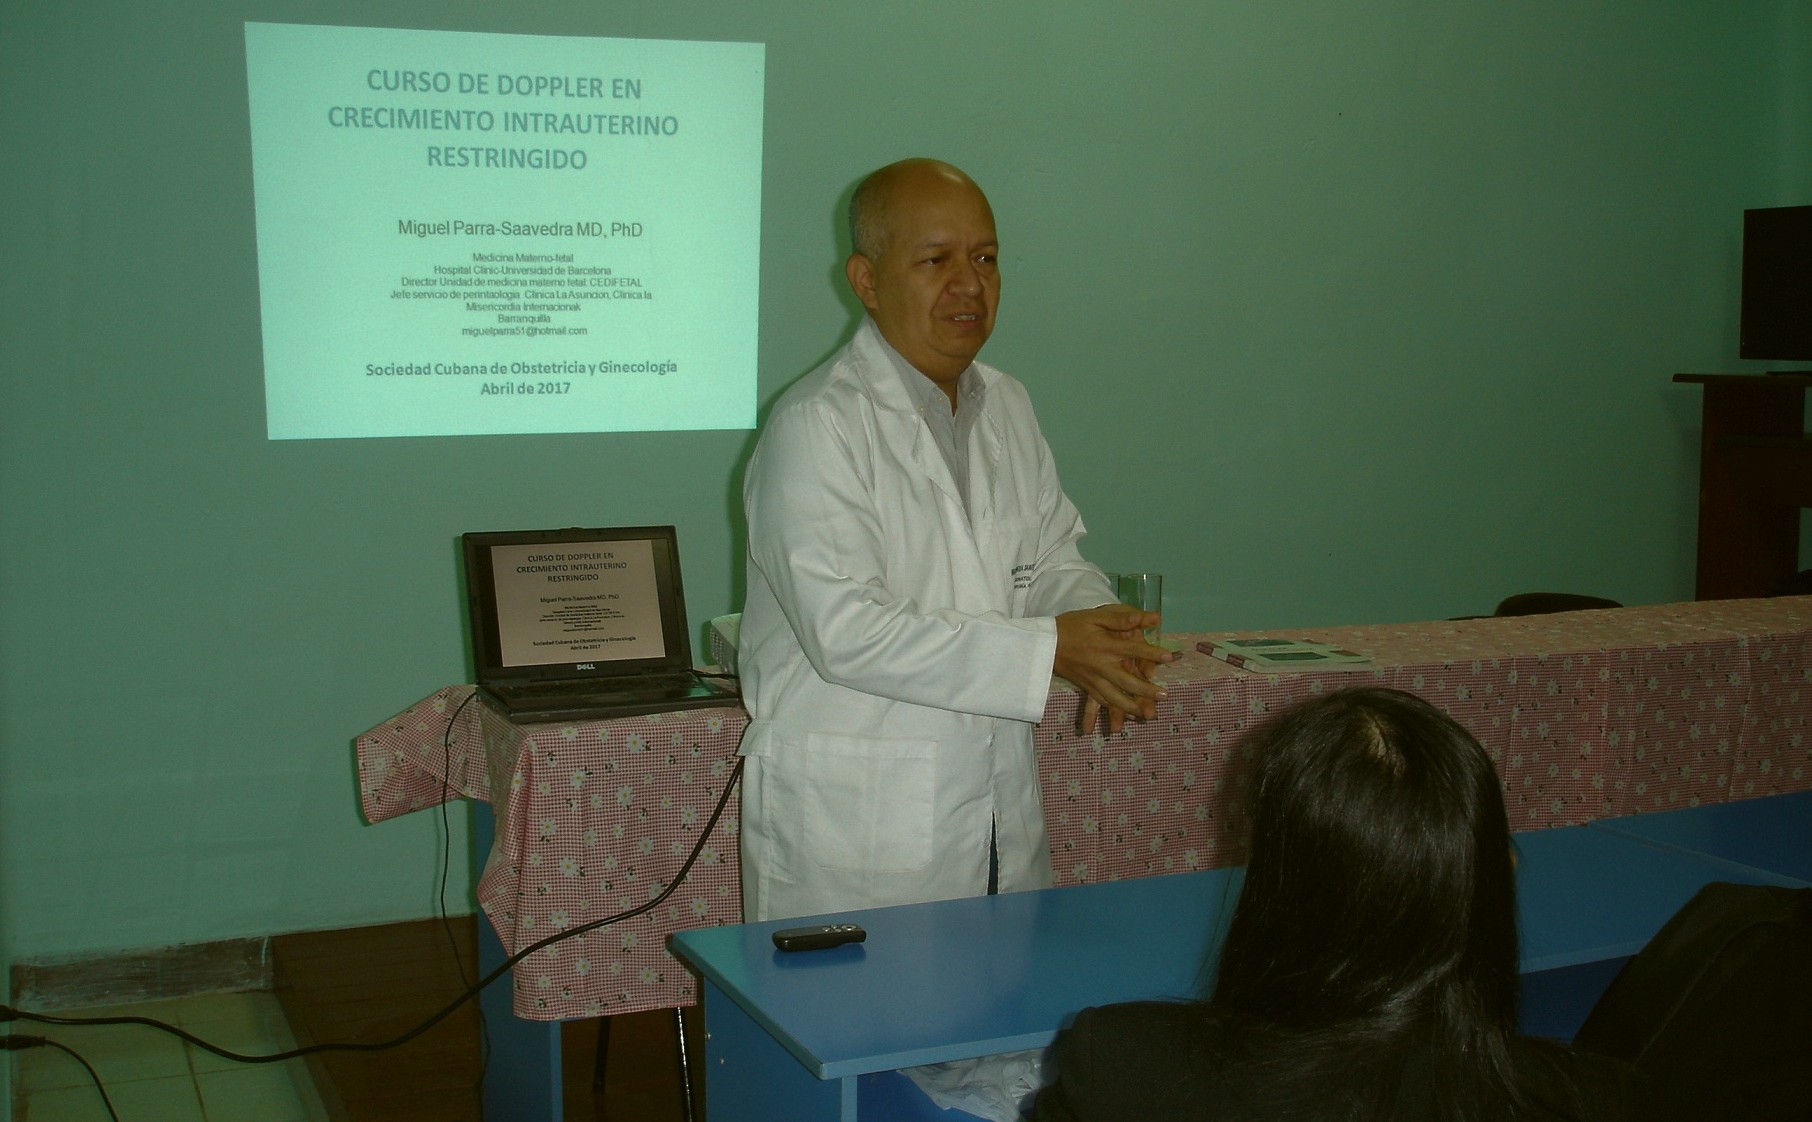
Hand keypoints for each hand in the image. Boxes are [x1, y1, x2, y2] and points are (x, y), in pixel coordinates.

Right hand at [1053, 605, 1177, 736]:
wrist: (1044, 643)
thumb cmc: (1071, 626)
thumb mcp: (1095, 617)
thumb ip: (1120, 618)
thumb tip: (1147, 617)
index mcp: (1105, 646)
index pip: (1134, 650)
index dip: (1153, 653)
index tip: (1170, 658)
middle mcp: (1101, 666)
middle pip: (1127, 681)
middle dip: (1146, 690)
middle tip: (1164, 695)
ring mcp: (1093, 680)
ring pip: (1115, 698)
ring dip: (1132, 707)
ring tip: (1148, 714)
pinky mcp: (1086, 687)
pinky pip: (1102, 702)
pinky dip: (1114, 710)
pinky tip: (1125, 716)